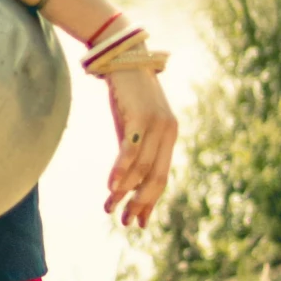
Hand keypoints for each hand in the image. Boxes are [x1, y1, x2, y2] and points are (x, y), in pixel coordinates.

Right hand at [104, 68, 177, 229]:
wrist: (124, 57)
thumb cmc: (126, 93)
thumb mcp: (131, 125)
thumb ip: (133, 150)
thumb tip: (123, 181)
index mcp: (169, 136)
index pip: (161, 177)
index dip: (149, 201)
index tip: (139, 221)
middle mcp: (168, 133)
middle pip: (156, 178)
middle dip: (140, 203)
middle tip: (126, 222)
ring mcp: (157, 125)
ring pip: (142, 168)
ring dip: (125, 191)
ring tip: (110, 207)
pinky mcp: (141, 117)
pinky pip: (131, 150)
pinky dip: (121, 170)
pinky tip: (111, 186)